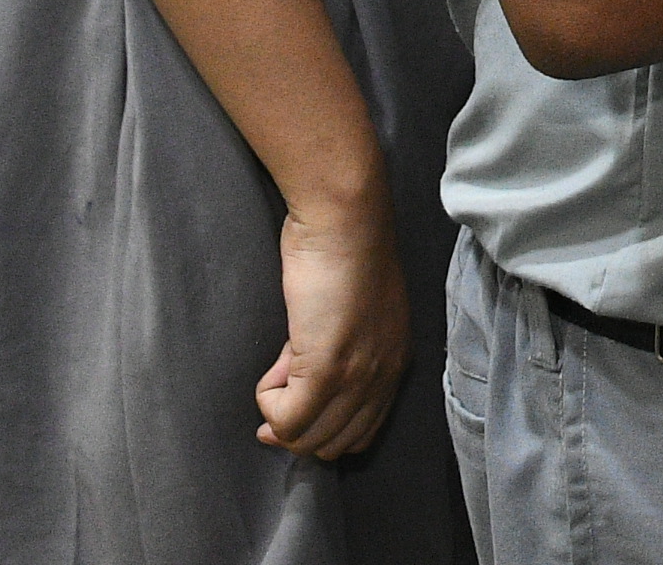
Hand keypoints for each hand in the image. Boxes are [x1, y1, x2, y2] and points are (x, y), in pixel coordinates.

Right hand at [253, 194, 409, 462]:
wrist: (345, 219)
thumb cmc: (345, 252)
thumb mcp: (358, 313)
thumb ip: (344, 352)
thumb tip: (299, 390)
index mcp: (394, 363)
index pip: (362, 433)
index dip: (322, 430)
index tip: (294, 409)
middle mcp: (382, 376)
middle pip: (333, 444)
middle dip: (297, 429)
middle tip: (277, 394)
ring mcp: (356, 376)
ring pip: (307, 439)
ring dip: (281, 416)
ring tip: (277, 374)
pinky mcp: (325, 368)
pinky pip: (286, 419)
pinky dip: (268, 402)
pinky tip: (273, 367)